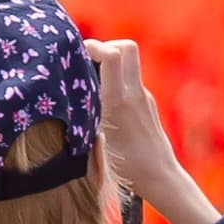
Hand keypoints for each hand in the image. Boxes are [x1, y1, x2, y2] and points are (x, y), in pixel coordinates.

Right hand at [82, 39, 220, 223]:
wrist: (160, 177)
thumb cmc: (125, 166)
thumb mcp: (95, 142)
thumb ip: (82, 116)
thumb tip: (63, 98)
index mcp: (119, 100)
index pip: (112, 54)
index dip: (93, 46)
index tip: (77, 55)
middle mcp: (134, 94)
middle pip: (127, 48)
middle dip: (106, 46)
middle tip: (89, 60)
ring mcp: (144, 97)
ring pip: (128, 64)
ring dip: (110, 63)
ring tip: (92, 81)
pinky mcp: (147, 104)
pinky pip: (130, 81)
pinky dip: (116, 80)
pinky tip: (103, 100)